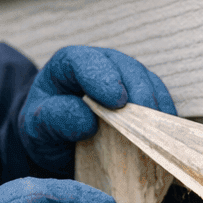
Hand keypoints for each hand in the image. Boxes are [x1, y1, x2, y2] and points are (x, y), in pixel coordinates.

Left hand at [19, 46, 176, 171]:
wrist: (59, 141)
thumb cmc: (46, 130)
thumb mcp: (38, 128)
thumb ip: (55, 119)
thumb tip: (89, 120)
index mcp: (68, 65)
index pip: (85, 62)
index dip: (103, 78)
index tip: (116, 101)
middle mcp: (101, 65)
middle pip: (125, 68)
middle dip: (137, 94)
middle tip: (144, 121)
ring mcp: (125, 78)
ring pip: (147, 82)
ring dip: (155, 107)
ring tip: (158, 131)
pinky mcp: (142, 95)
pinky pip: (160, 99)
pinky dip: (164, 117)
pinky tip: (164, 135)